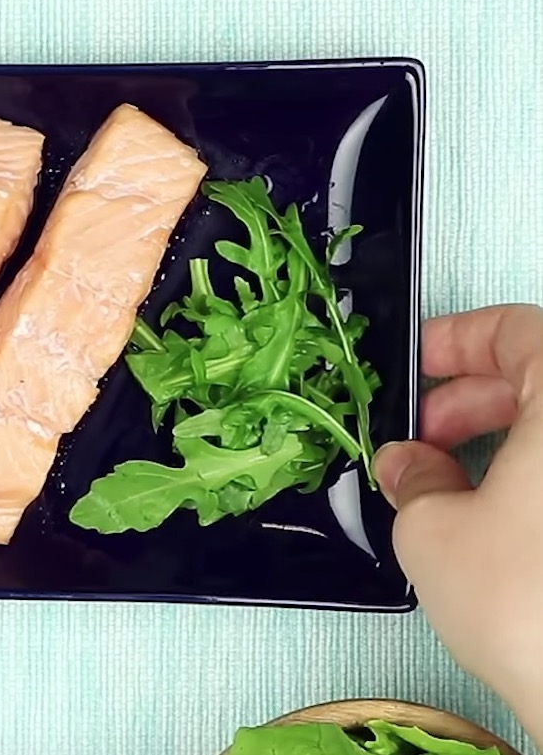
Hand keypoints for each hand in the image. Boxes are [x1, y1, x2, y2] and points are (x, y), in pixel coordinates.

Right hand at [374, 304, 542, 738]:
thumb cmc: (532, 606)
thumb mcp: (433, 530)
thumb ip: (413, 478)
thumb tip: (406, 463)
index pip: (516, 329)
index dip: (456, 339)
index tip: (417, 364)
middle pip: (540, 379)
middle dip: (470, 401)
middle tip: (422, 436)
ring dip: (499, 446)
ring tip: (446, 487)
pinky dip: (533, 484)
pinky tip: (492, 522)